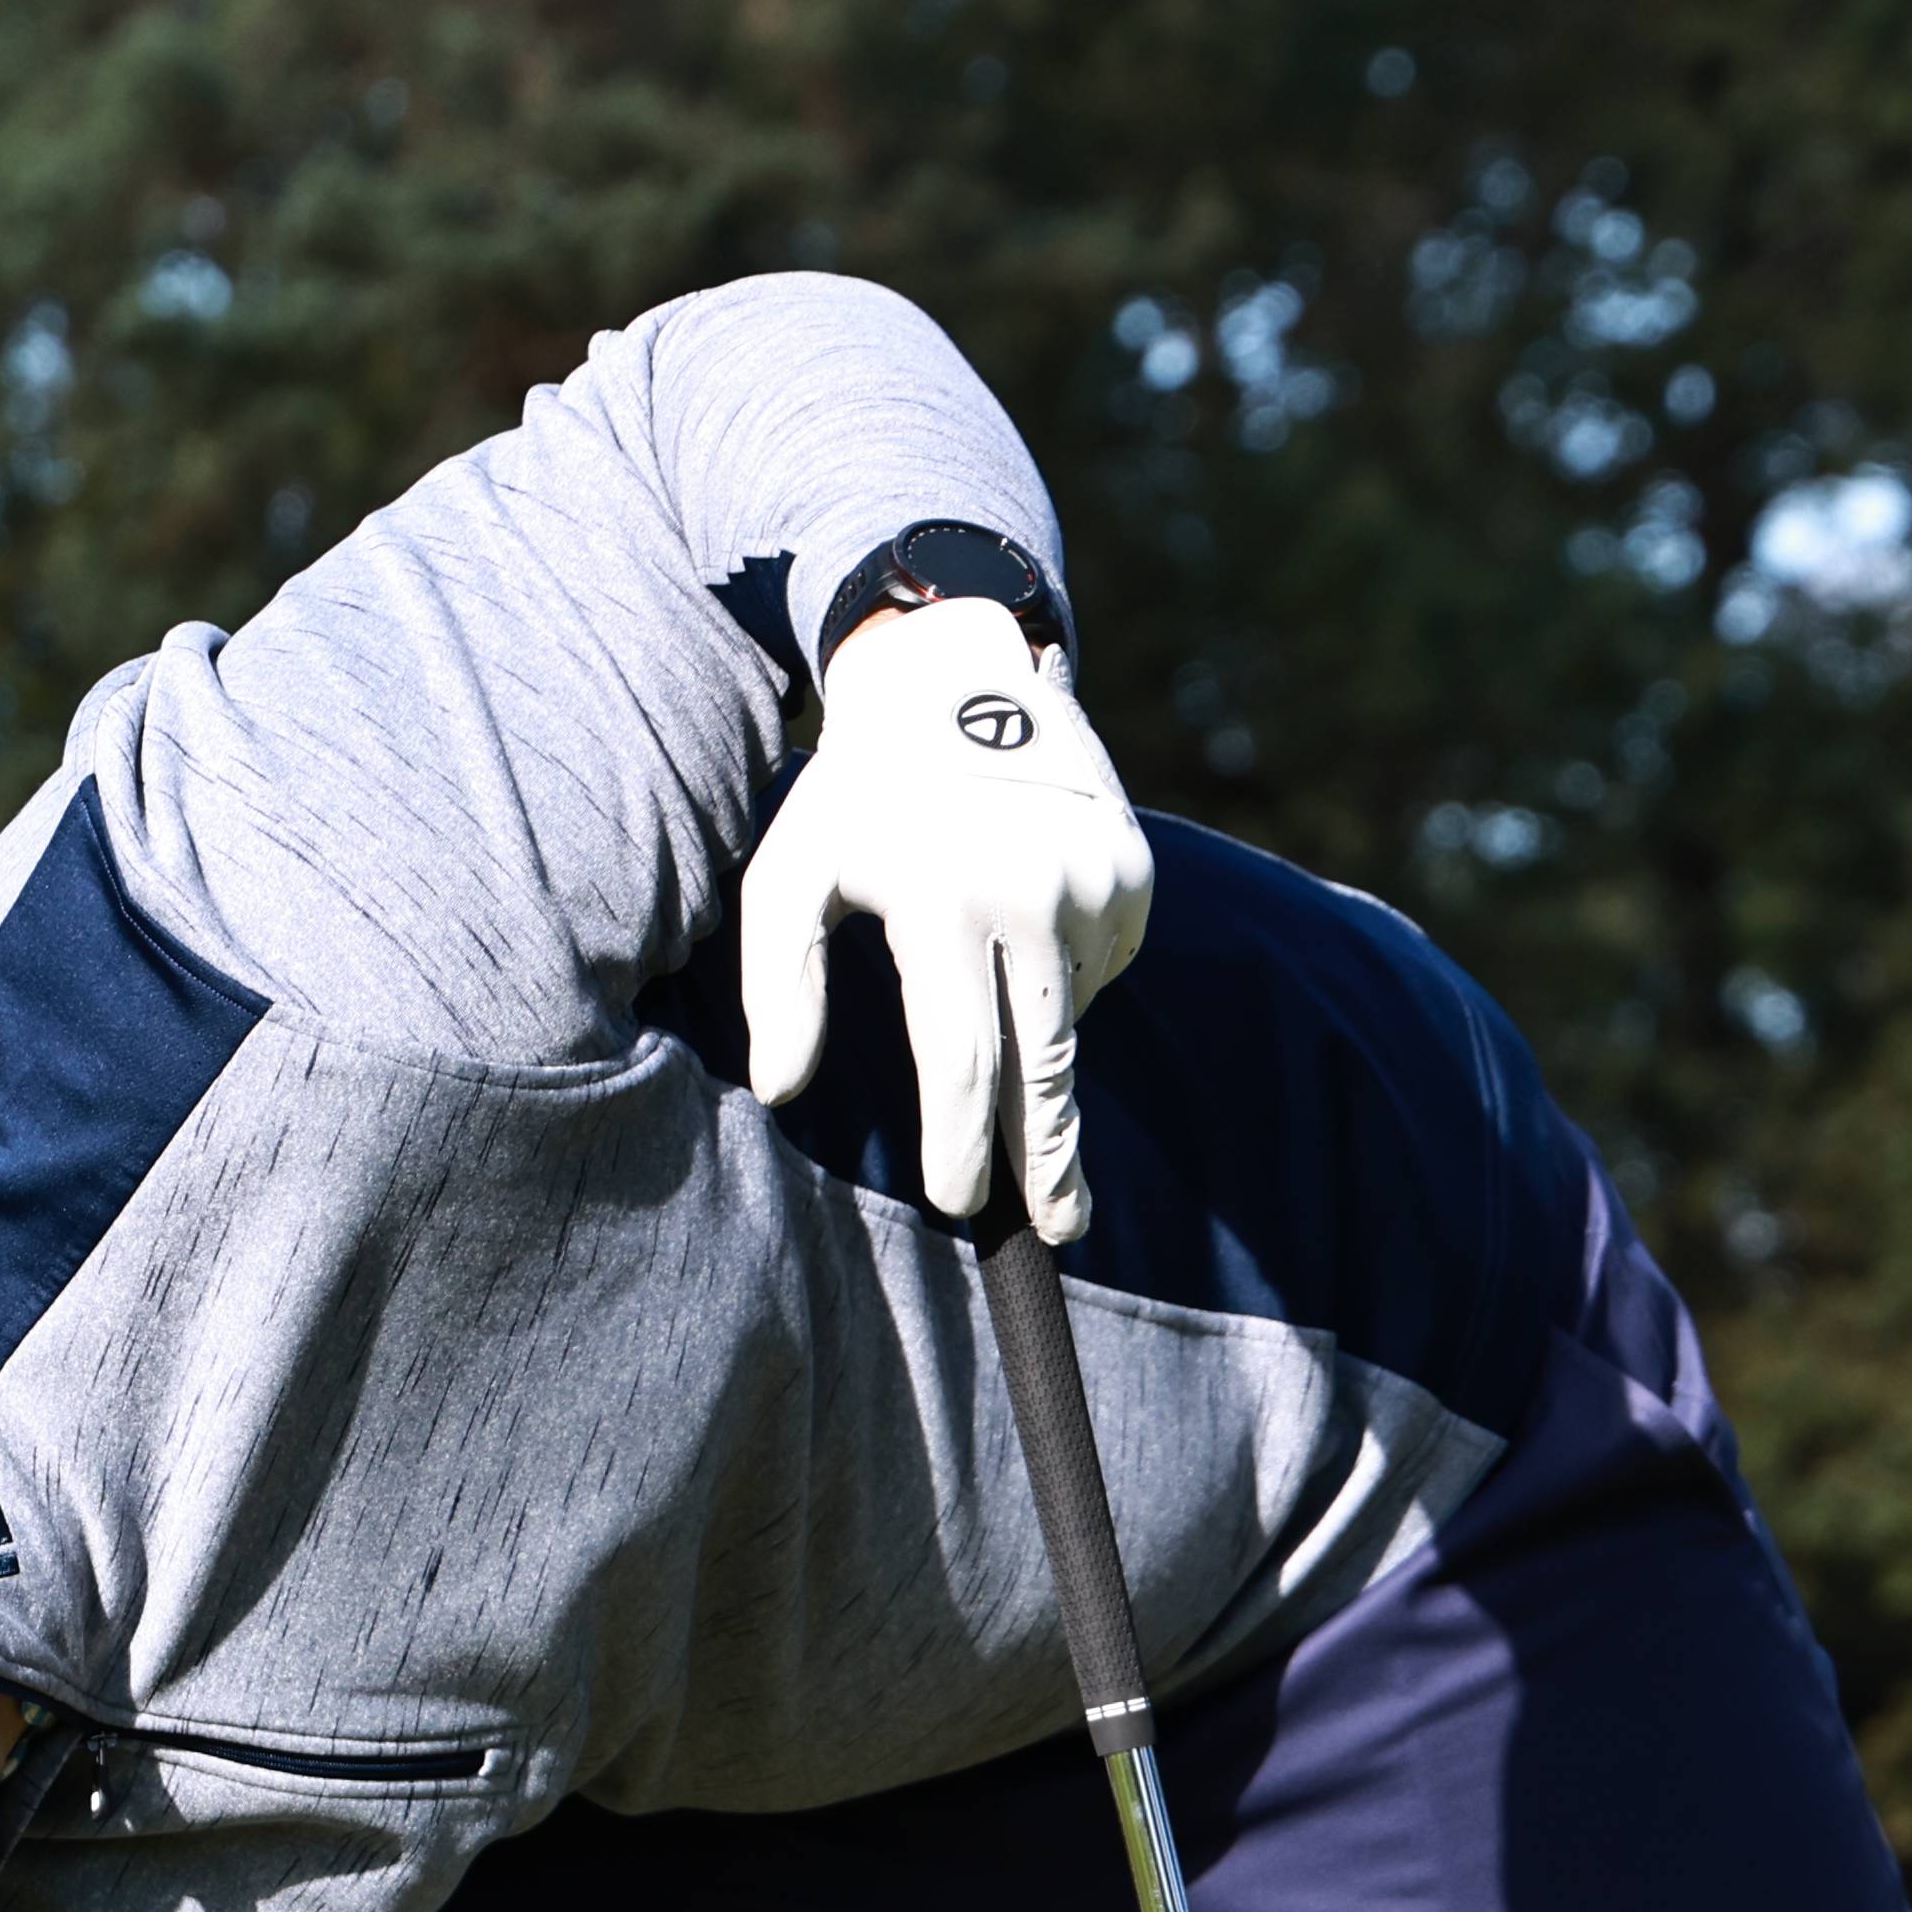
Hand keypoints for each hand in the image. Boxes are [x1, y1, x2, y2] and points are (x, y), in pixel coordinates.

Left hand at [739, 583, 1150, 1245]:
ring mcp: (1095, 881)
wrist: (957, 682)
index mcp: (944, 898)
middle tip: (1062, 1228)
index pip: (963, 1056)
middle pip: (1043, 1065)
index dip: (964, 1142)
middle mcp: (1034, 892)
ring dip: (1033, 1034)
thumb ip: (778, 982)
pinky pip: (1101, 967)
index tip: (964, 1204)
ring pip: (1068, 1015)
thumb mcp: (790, 872)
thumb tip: (778, 1089)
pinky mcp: (1133, 874)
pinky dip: (1062, 972)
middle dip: (1048, 1157)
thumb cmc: (857, 798)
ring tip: (985, 966)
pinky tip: (1022, 921)